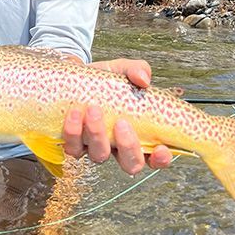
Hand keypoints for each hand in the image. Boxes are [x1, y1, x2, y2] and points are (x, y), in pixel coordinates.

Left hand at [62, 57, 170, 173]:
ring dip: (97, 134)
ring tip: (93, 109)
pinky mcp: (74, 143)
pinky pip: (74, 148)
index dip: (161, 159)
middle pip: (130, 164)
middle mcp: (118, 146)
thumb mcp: (124, 70)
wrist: (74, 76)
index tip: (160, 148)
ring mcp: (95, 147)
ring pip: (99, 156)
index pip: (155, 157)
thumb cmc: (105, 80)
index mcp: (138, 134)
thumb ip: (138, 71)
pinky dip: (73, 132)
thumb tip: (143, 79)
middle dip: (128, 147)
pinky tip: (74, 113)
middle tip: (121, 123)